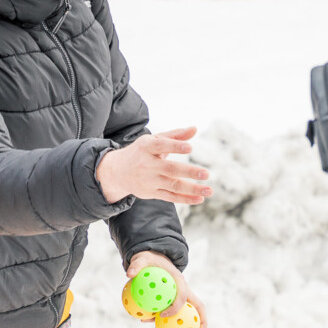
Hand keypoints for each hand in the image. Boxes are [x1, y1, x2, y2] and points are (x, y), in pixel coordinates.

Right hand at [97, 127, 212, 205]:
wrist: (117, 172)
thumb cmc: (141, 152)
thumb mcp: (154, 140)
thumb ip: (175, 135)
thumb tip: (194, 128)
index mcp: (146, 148)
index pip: (161, 146)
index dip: (175, 146)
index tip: (190, 147)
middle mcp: (147, 165)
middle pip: (170, 169)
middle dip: (188, 172)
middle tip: (206, 173)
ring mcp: (150, 181)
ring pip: (173, 186)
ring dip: (192, 189)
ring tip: (209, 190)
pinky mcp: (152, 193)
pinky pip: (170, 197)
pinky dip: (185, 199)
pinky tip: (199, 199)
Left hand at [127, 250, 207, 327]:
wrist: (152, 259)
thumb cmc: (149, 259)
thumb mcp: (142, 258)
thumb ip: (136, 265)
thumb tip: (129, 273)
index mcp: (179, 281)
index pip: (183, 296)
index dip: (176, 307)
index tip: (162, 315)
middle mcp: (183, 291)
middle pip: (197, 308)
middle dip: (201, 323)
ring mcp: (179, 298)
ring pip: (184, 315)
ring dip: (177, 327)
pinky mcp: (172, 302)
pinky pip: (171, 315)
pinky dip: (163, 324)